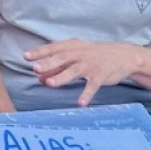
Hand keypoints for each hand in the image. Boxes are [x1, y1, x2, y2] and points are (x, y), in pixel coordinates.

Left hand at [24, 39, 142, 106]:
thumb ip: (58, 66)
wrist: (124, 56)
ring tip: (50, 84)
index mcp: (73, 47)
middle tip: (36, 69)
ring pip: (74, 71)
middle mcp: (81, 54)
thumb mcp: (77, 56)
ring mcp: (91, 65)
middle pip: (62, 58)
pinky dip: (87, 94)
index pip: (54, 48)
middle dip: (48, 63)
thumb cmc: (95, 56)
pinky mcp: (101, 76)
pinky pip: (92, 86)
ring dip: (62, 77)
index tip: (26, 57)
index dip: (40, 52)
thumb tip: (38, 76)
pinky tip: (81, 102)